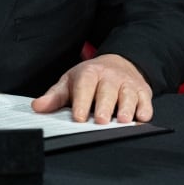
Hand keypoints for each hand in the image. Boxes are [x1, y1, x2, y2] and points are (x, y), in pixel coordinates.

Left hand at [31, 53, 152, 123]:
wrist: (119, 63)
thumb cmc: (91, 78)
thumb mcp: (71, 82)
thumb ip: (55, 96)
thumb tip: (37, 106)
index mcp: (90, 73)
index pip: (85, 87)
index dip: (82, 102)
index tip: (78, 117)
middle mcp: (110, 77)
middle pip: (108, 91)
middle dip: (105, 106)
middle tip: (101, 121)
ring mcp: (128, 84)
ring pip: (129, 95)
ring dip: (127, 107)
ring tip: (123, 120)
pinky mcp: (143, 91)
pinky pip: (146, 100)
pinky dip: (145, 109)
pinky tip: (142, 117)